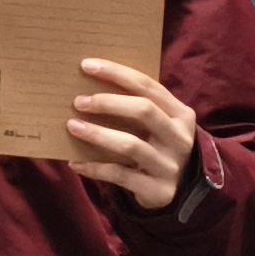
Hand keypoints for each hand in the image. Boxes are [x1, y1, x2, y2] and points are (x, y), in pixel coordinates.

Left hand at [66, 58, 199, 211]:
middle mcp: (180, 137)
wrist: (183, 190)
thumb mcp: (158, 124)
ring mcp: (170, 164)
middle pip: (144, 111)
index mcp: (180, 114)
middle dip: (108, 103)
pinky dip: (94, 168)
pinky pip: (121, 175)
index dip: (117, 73)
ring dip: (98, 134)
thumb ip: (136, 106)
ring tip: (72, 126)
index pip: (148, 86)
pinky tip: (74, 163)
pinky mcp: (159, 189)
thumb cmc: (158, 146)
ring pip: (131, 144)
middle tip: (78, 101)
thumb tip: (88, 84)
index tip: (86, 65)